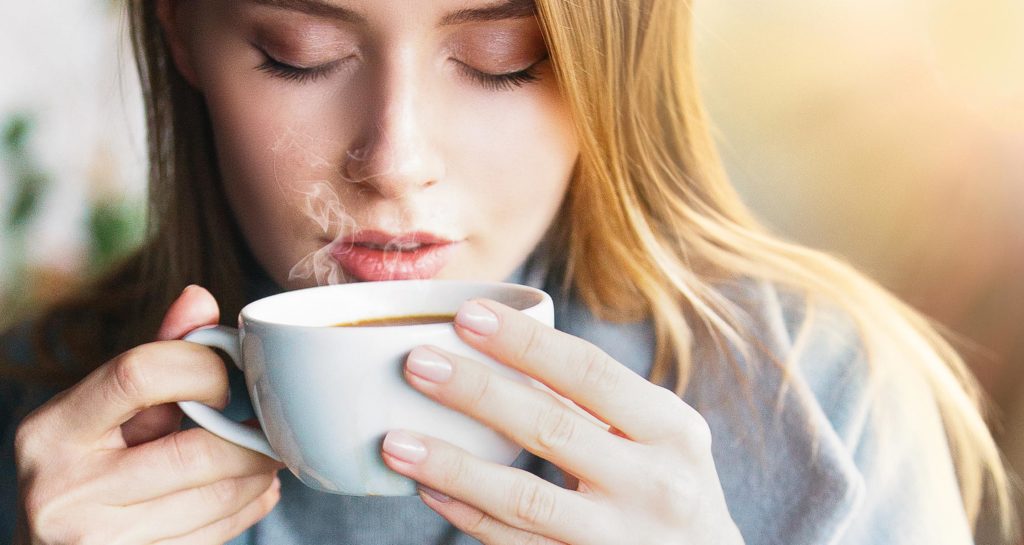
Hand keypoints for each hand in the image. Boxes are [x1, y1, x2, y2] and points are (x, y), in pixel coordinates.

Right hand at [13, 286, 283, 544]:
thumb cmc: (87, 462)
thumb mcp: (106, 406)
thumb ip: (156, 353)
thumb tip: (200, 297)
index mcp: (53, 430)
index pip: (139, 374)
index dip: (202, 368)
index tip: (227, 378)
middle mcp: (64, 488)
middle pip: (195, 452)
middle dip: (251, 439)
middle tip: (274, 426)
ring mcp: (97, 539)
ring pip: (215, 499)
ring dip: (259, 475)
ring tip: (270, 457)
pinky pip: (214, 536)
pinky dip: (247, 508)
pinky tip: (255, 490)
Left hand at [382, 299, 744, 544]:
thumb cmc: (670, 481)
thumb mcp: (662, 434)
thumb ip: (601, 400)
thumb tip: (505, 349)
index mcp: (672, 429)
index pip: (590, 372)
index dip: (525, 343)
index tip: (467, 315)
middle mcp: (653, 483)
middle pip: (550, 428)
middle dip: (477, 392)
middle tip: (418, 364)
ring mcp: (619, 536)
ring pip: (523, 498)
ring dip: (454, 467)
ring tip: (397, 441)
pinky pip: (516, 543)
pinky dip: (467, 516)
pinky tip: (428, 490)